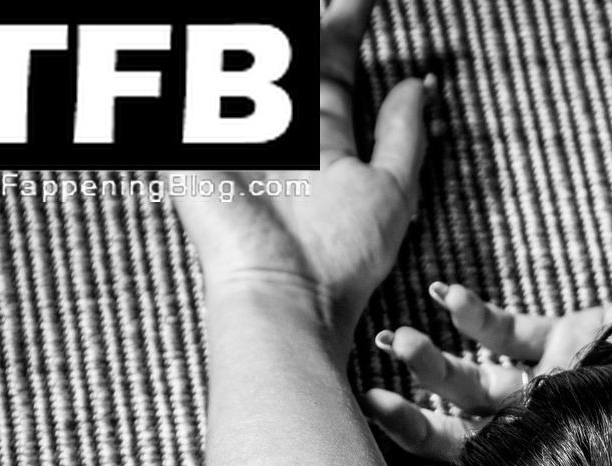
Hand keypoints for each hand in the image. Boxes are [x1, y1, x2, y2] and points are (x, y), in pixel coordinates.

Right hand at [169, 0, 425, 339]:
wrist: (286, 291)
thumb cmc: (344, 254)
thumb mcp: (392, 191)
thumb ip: (403, 137)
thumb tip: (418, 85)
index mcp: (323, 138)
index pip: (333, 64)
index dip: (347, 25)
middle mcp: (280, 130)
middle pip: (287, 50)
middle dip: (309, 18)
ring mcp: (236, 134)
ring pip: (239, 58)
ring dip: (257, 34)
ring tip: (291, 13)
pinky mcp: (194, 144)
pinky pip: (193, 83)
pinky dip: (199, 58)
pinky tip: (220, 41)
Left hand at [363, 270, 611, 465]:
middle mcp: (551, 436)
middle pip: (462, 435)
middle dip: (413, 421)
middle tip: (370, 404)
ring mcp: (557, 386)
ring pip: (477, 381)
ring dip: (435, 363)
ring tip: (399, 343)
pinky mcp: (570, 338)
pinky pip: (512, 332)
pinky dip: (477, 316)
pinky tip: (448, 298)